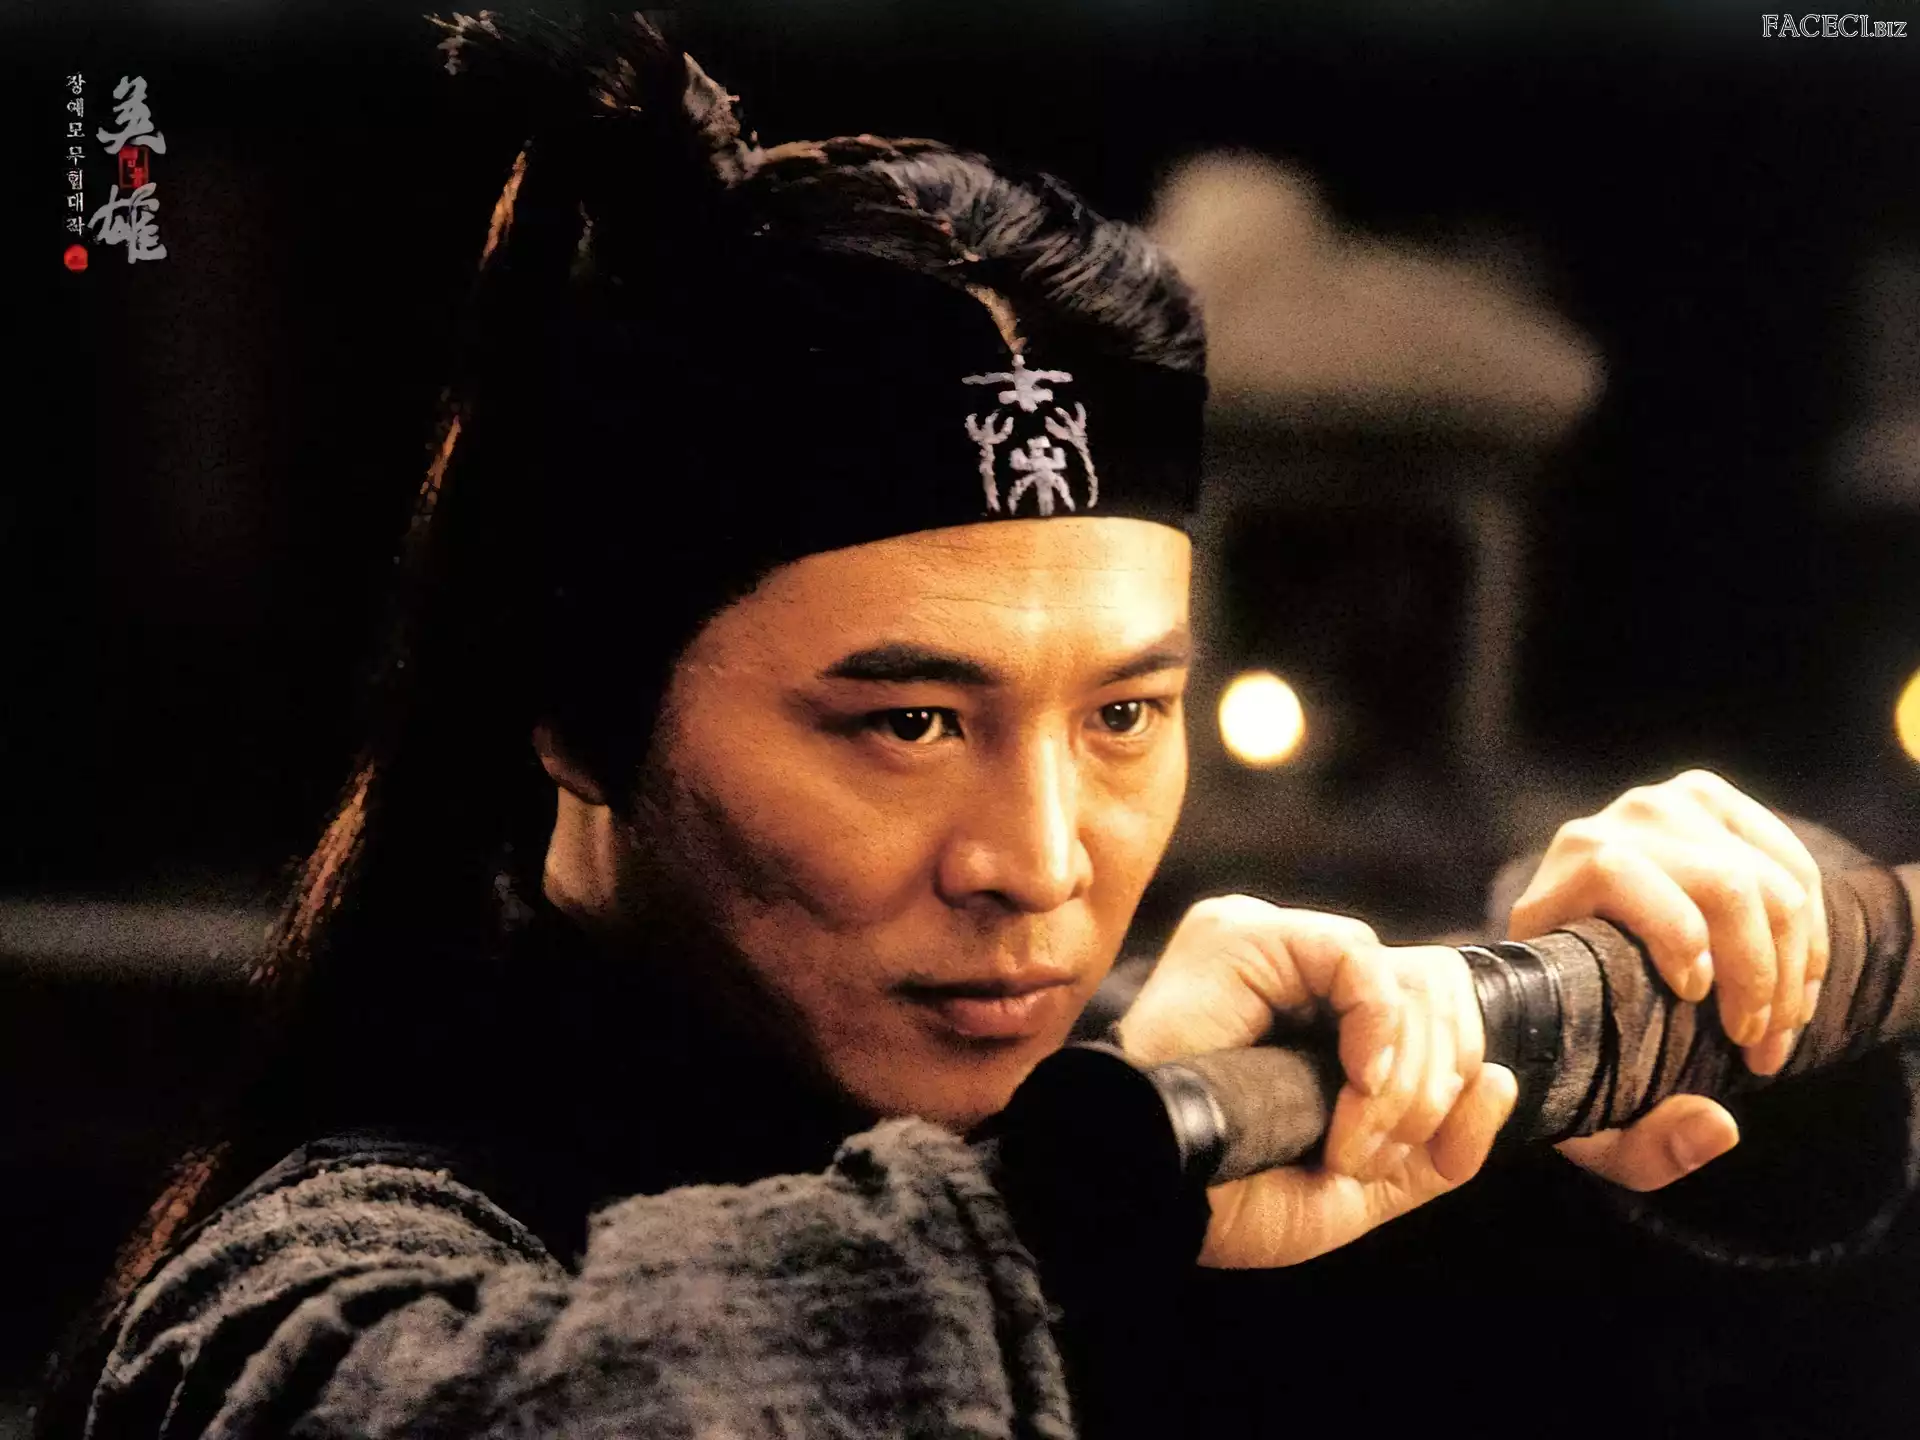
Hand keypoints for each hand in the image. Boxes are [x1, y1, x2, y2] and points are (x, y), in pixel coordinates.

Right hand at [1115, 896, 1516, 1267]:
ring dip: (1401, 1076)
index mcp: (1330, 1022)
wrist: (1156, 1196)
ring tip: (1346, 1136)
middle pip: (1440, 990)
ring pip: (1412, 976)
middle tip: (1368, 1151)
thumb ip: (1442, 1149)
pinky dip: (1377, 1031)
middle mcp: (1305, 975)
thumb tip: (1502, 1080)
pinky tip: (1351, 1081)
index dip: (1450, 1081)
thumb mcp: (1363, 1185)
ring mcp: (1275, 945)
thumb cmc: (1236, 1194)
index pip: (1441, 1013)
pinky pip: (1362, 961)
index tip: (1396, 1153)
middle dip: (1431, 1086)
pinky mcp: (1249, 935)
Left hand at [1510, 768, 1826, 1188]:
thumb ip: (1644, 1146)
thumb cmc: (1586, 1050)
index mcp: (1549, 891)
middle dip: (1758, 975)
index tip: (1702, 1007)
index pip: (1615, 874)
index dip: (1674, 938)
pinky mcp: (1710, 804)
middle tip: (1760, 1043)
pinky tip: (1798, 982)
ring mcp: (1658, 810)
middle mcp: (1599, 831)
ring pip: (1764, 877)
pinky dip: (1810, 930)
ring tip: (1781, 1023)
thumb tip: (1720, 1125)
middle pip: (1717, 883)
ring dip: (1793, 963)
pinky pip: (1789, 858)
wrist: (1583, 976)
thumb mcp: (1596, 1117)